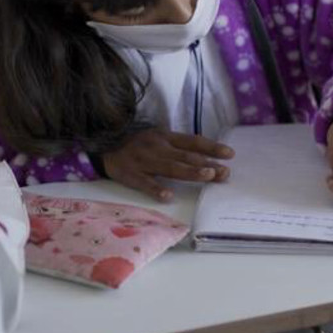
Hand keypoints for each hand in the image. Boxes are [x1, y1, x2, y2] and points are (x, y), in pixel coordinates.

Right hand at [102, 130, 234, 201]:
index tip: (229, 154)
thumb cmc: (137, 145)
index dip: (211, 147)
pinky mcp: (129, 174)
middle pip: (185, 156)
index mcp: (165, 137)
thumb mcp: (158, 139)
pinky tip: (168, 196)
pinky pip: (143, 182)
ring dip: (189, 172)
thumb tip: (207, 160)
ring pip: (169, 167)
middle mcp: (156, 146)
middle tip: (224, 173)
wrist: (102, 147)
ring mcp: (143, 160)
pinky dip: (155, 189)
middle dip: (207, 164)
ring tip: (207, 176)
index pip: (192, 142)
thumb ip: (179, 148)